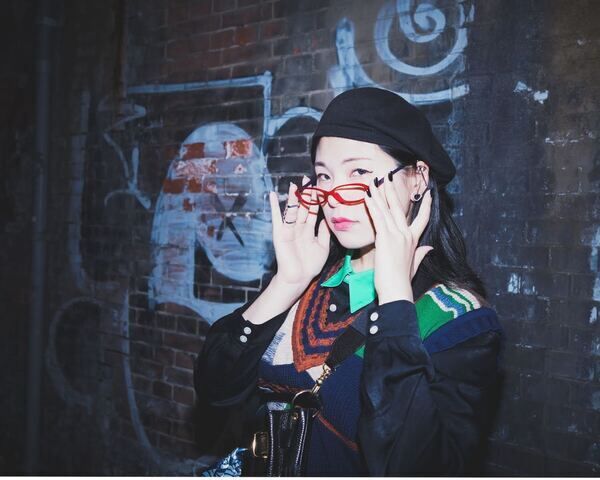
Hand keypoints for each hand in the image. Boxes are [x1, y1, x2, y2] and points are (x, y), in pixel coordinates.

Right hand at [268, 176, 330, 287]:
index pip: (313, 211)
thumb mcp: (322, 246)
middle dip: (306, 194)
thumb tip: (327, 218)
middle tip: (308, 179)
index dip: (316, 199)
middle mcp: (298, 227)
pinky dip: (274, 207)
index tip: (320, 186)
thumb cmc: (310, 265)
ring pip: (293, 210)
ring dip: (293, 198)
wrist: (298, 278)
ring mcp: (289, 230)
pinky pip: (277, 218)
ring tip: (295, 185)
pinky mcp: (280, 234)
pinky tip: (271, 195)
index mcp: (308, 230)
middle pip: (303, 207)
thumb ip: (324, 232)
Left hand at [363, 175, 433, 303]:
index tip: (428, 193)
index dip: (426, 205)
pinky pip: (378, 218)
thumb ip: (421, 254)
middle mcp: (406, 235)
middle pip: (400, 208)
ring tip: (374, 181)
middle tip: (388, 177)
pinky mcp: (385, 238)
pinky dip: (372, 206)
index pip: (423, 219)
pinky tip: (367, 196)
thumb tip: (430, 248)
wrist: (397, 290)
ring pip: (387, 210)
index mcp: (414, 241)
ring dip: (380, 194)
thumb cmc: (402, 281)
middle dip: (393, 191)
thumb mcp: (415, 265)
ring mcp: (396, 235)